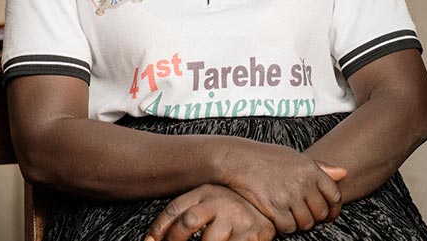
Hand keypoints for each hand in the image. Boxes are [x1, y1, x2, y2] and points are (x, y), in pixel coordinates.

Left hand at [145, 185, 274, 240]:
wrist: (273, 197)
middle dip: (175, 240)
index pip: (175, 210)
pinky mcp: (252, 233)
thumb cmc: (233, 209)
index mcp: (205, 192)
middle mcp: (220, 200)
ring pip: (208, 240)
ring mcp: (237, 216)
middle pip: (188, 221)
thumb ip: (188, 213)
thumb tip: (153, 238)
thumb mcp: (209, 203)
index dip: (158, 229)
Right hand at [217, 140, 345, 234]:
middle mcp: (303, 183)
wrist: (238, 159)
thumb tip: (343, 173)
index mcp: (311, 169)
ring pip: (306, 223)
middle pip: (321, 212)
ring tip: (291, 217)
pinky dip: (285, 228)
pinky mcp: (274, 208)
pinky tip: (279, 219)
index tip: (329, 214)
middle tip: (307, 217)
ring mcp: (289, 196)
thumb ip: (320, 167)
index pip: (334, 195)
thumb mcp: (295, 157)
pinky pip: (288, 228)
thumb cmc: (266, 158)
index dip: (334, 208)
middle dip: (316, 218)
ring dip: (300, 224)